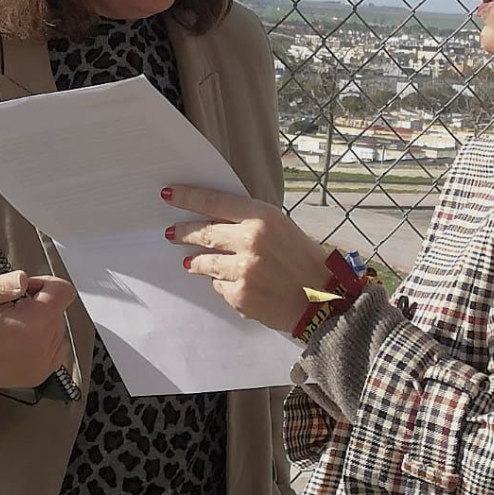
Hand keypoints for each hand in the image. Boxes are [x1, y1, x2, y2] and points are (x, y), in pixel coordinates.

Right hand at [0, 270, 74, 387]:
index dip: (46, 284)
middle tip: (12, 309)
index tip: (25, 290)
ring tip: (13, 326)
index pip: (63, 292)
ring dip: (42, 322)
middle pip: (59, 310)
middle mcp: (41, 345)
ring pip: (58, 327)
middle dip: (40, 303)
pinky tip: (22, 339)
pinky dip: (45, 340)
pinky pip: (58, 347)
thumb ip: (2, 284)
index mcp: (29, 324)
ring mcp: (42, 363)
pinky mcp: (40, 373)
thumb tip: (23, 278)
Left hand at [162, 185, 333, 333]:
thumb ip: (250, 222)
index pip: (214, 202)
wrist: (324, 299)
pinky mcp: (239, 296)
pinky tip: (235, 284)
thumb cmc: (305, 260)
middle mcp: (250, 242)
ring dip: (195, 262)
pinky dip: (223, 284)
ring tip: (189, 262)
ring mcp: (242, 270)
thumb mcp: (282, 227)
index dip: (187, 197)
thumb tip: (215, 220)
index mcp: (262, 218)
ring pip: (205, 262)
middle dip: (183, 232)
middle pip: (203, 233)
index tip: (169, 194)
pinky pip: (218, 286)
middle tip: (171, 233)